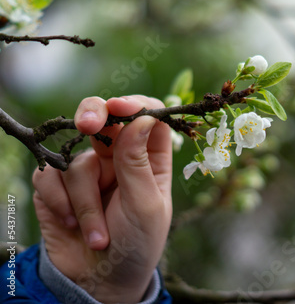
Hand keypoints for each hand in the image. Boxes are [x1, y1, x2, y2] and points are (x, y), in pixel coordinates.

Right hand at [32, 95, 171, 301]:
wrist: (99, 282)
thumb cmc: (136, 245)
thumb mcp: (145, 205)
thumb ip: (138, 162)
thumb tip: (142, 118)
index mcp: (151, 160)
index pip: (148, 118)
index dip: (136, 106)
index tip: (121, 108)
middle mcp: (120, 159)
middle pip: (105, 119)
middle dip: (94, 117)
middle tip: (87, 124)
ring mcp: (88, 171)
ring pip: (77, 161)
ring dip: (85, 202)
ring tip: (97, 234)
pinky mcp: (58, 186)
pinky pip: (50, 175)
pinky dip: (60, 203)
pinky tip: (70, 225)